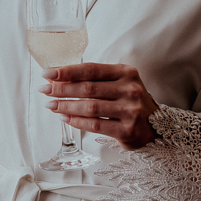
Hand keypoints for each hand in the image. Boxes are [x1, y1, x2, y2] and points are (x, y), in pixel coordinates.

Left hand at [39, 62, 158, 150]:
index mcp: (126, 73)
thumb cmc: (129, 101)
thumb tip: (59, 79)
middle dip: (62, 89)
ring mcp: (130, 110)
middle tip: (44, 90)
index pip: (91, 69)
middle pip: (88, 88)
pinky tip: (64, 117)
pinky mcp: (127, 130)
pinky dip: (76, 121)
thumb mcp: (119, 83)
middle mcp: (130, 89)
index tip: (48, 73)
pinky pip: (95, 125)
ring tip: (50, 105)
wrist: (156, 126)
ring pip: (90, 107)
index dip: (67, 71)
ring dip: (66, 106)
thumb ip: (95, 79)